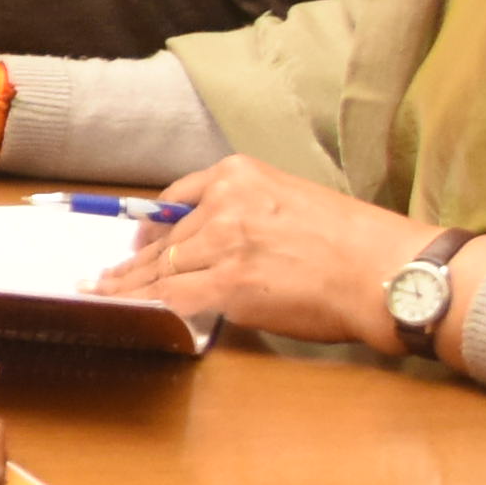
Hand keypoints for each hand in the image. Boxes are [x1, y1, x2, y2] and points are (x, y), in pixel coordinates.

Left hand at [117, 164, 459, 348]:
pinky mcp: (230, 284)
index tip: (135, 241)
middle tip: (103, 277)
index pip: (175, 198)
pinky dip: (146, 305)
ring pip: (162, 268)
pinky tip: (124, 310)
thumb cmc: (353, 243)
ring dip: (128, 285)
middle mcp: (226, 202)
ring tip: (101, 294)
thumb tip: (214, 240)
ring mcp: (225, 243)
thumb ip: (248, 212)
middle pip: (165, 238)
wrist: (384, 271)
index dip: (149, 227)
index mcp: (240, 174)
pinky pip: (173, 297)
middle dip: (133, 262)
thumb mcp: (292, 199)